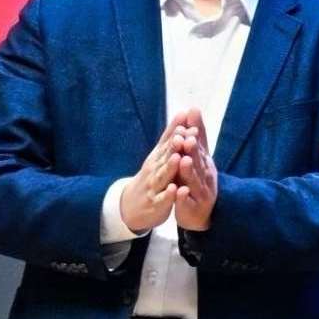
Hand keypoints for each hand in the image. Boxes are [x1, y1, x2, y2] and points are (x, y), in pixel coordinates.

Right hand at [117, 116, 195, 234]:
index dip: (177, 135)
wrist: (131, 205)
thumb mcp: (159, 155)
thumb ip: (171, 136)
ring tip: (178, 158)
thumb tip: (182, 113)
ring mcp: (154, 187)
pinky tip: (175, 190)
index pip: (168, 144)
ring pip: (162, 176)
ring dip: (170, 167)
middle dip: (174, 147)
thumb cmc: (151, 176)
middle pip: (165, 157)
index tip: (187, 124)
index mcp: (158, 158)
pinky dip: (168, 195)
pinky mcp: (155, 204)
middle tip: (182, 137)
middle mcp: (155, 170)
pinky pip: (162, 199)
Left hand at [168, 126, 219, 233]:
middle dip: (193, 151)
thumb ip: (197, 134)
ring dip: (189, 171)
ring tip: (184, 161)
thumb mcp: (198, 156)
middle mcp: (205, 175)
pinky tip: (180, 192)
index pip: (199, 146)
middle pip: (198, 161)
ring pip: (194, 181)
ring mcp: (200, 191)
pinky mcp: (193, 207)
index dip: (194, 137)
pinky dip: (184, 197)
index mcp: (204, 161)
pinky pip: (188, 202)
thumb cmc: (197, 179)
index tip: (188, 126)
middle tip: (187, 139)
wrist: (200, 212)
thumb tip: (193, 108)